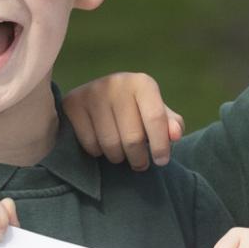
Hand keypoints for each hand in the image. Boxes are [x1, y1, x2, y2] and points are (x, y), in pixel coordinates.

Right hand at [62, 72, 180, 169]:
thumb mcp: (155, 114)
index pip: (155, 118)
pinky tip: (102, 146)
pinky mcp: (73, 103)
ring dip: (118, 157)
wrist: (97, 99)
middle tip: (139, 164)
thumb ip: (170, 124)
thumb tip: (175, 135)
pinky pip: (90, 143)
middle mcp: (117, 82)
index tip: (161, 162)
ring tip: (121, 155)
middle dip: (139, 158)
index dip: (160, 145)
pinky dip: (98, 152)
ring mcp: (92, 92)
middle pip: (133, 137)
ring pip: (110, 144)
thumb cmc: (134, 110)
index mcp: (142, 83)